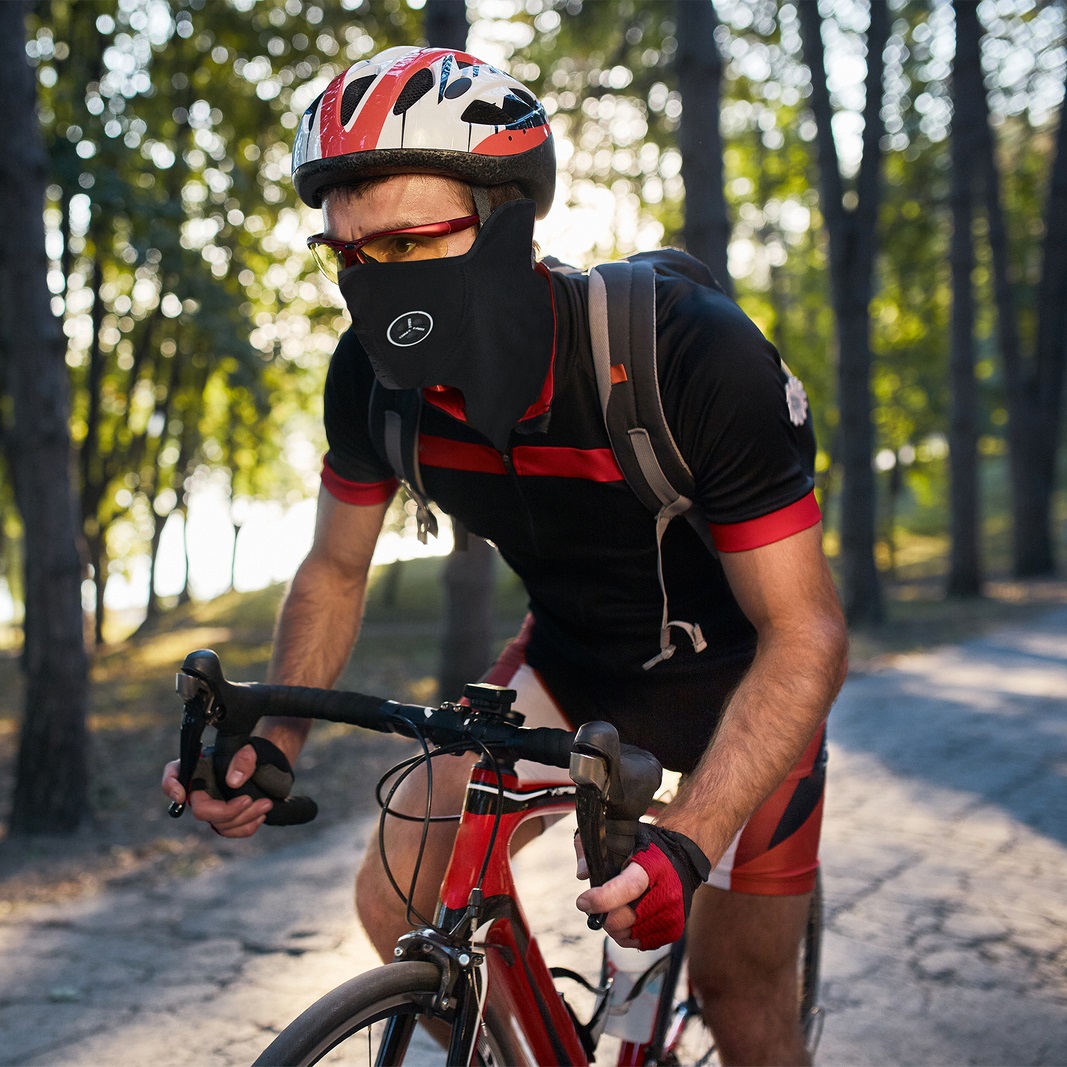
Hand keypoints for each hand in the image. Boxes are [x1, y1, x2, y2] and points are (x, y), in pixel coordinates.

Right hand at [160, 744, 272, 837]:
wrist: (264, 764)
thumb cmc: (251, 754)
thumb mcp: (250, 749)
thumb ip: (243, 758)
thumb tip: (233, 781)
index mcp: (199, 766)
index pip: (173, 773)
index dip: (171, 786)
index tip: (181, 795)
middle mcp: (199, 789)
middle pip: (201, 810)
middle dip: (228, 811)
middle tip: (250, 799)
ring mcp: (211, 807)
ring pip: (219, 824)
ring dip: (244, 818)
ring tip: (266, 805)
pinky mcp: (224, 819)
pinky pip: (230, 831)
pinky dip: (246, 827)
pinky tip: (261, 815)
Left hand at [575, 825, 710, 949]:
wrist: (682, 858)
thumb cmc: (648, 848)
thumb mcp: (621, 838)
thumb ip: (595, 849)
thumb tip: (583, 874)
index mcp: (653, 865)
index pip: (628, 887)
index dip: (603, 899)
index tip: (583, 902)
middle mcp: (667, 892)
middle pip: (625, 918)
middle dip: (603, 915)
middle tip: (595, 905)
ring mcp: (672, 913)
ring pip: (629, 934)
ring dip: (614, 927)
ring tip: (613, 910)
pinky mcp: (674, 929)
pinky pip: (641, 943)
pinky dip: (628, 936)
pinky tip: (627, 919)